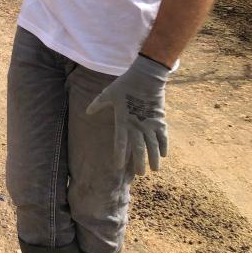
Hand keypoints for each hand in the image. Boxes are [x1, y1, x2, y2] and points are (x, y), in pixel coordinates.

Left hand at [86, 55, 168, 174]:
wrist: (145, 77)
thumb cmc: (124, 85)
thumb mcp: (107, 94)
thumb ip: (97, 104)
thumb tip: (87, 112)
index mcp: (123, 120)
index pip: (120, 143)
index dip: (120, 156)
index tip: (118, 167)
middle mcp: (137, 125)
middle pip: (139, 148)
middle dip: (139, 163)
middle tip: (139, 174)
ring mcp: (150, 123)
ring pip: (153, 146)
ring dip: (154, 158)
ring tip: (154, 170)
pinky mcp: (160, 119)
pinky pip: (164, 136)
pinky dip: (164, 146)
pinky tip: (164, 155)